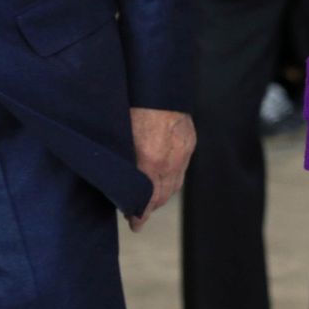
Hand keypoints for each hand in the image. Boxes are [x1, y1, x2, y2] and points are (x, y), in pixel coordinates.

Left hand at [127, 107, 195, 229]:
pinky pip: (182, 168)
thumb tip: (118, 180)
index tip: (135, 223)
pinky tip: (164, 178)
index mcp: (151, 160)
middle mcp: (171, 159)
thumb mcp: (122, 138)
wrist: (157, 85)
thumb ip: (124, 163)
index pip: (148, 198)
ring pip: (175, 183)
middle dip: (151, 206)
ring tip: (151, 198)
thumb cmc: (133, 106)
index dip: (141, 213)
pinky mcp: (190, 141)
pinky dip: (173, 177)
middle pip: (163, 195)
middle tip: (138, 213)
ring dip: (163, 193)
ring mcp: (183, 151)